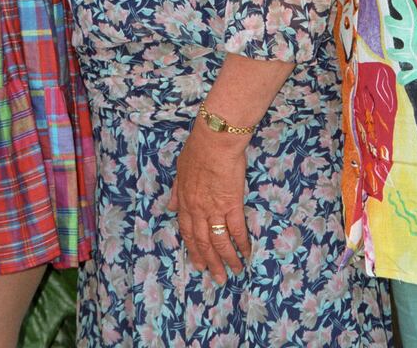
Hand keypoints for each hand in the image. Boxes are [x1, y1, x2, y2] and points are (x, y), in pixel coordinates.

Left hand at [168, 120, 250, 284]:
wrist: (215, 139)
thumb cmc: (199, 148)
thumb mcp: (181, 169)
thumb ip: (176, 190)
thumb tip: (169, 206)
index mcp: (184, 200)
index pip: (188, 231)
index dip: (193, 249)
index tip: (198, 263)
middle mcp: (197, 209)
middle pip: (202, 241)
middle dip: (209, 262)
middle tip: (217, 277)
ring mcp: (214, 208)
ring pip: (218, 241)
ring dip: (226, 259)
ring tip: (234, 272)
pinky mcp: (232, 203)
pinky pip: (236, 229)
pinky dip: (241, 244)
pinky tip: (247, 253)